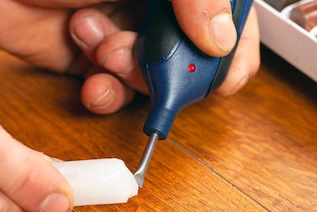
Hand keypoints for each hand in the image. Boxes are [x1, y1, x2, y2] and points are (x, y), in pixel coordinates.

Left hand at [0, 0, 260, 114]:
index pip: (230, 22)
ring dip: (133, 77)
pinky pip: (112, 95)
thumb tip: (222, 40)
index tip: (215, 73)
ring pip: (153, 83)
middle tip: (148, 57)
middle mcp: (154, 9)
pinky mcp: (86, 61)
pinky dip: (106, 97)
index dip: (230, 53)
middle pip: (193, 59)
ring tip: (105, 50)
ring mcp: (122, 34)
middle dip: (172, 67)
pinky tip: (92, 80)